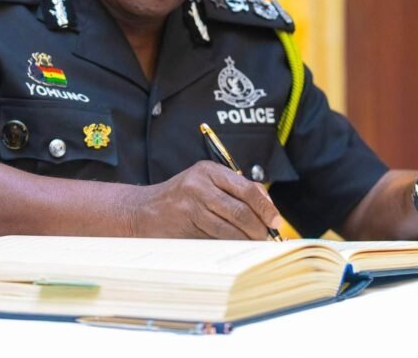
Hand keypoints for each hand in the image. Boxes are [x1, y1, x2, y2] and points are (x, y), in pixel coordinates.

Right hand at [128, 160, 282, 238]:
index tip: (276, 221)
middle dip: (258, 227)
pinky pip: (215, 238)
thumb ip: (234, 191)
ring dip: (246, 240)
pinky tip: (235, 247)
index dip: (266, 208)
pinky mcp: (185, 225)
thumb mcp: (205, 184)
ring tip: (254, 244)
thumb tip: (268, 209)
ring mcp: (190, 205)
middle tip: (267, 237)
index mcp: (209, 170)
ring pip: (229, 228)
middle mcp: (200, 185)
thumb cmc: (180, 198)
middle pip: (240, 210)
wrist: (141, 210)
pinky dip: (229, 245)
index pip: (247, 189)